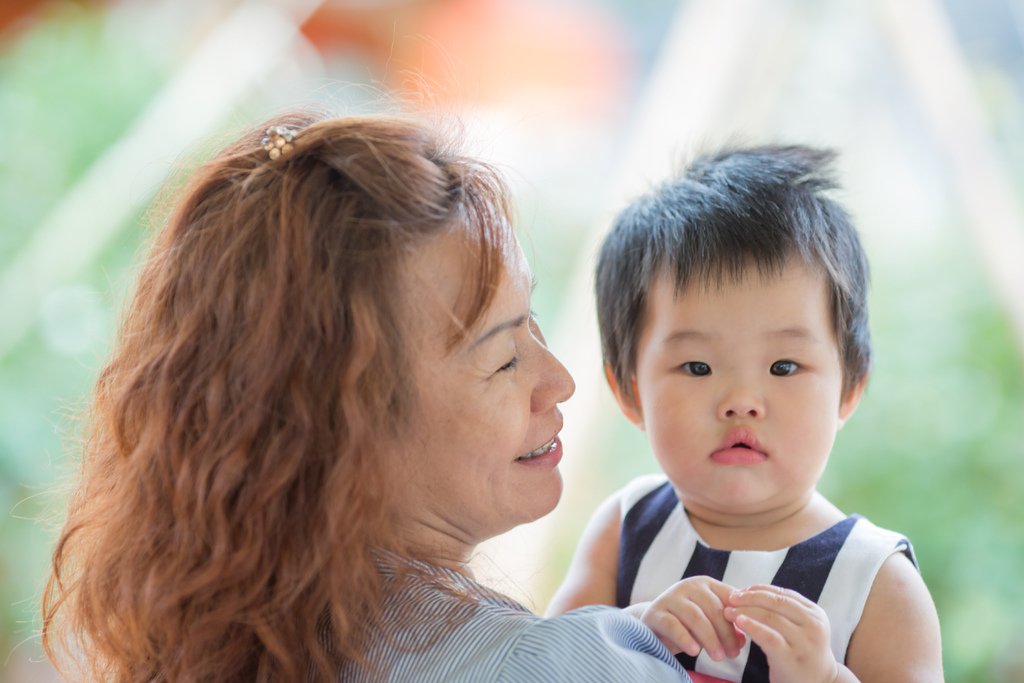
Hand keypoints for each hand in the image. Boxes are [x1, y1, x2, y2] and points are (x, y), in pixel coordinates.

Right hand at [640, 576, 744, 661]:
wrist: (654, 624)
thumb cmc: (688, 623)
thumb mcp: (709, 621)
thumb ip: (727, 626)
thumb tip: (743, 639)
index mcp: (705, 584)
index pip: (729, 597)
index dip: (741, 616)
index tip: (750, 635)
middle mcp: (688, 586)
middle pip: (714, 608)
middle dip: (726, 633)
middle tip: (733, 654)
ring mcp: (670, 597)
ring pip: (695, 617)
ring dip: (710, 639)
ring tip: (718, 657)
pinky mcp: (655, 613)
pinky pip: (673, 625)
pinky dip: (685, 638)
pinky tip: (694, 651)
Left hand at [724, 585, 839, 682]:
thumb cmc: (801, 653)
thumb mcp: (800, 628)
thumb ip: (782, 611)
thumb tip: (747, 593)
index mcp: (815, 613)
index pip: (782, 593)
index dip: (758, 589)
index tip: (740, 591)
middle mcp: (813, 625)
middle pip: (776, 602)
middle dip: (749, 598)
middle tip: (730, 599)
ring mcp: (804, 642)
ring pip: (770, 617)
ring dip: (745, 611)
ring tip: (729, 612)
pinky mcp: (792, 657)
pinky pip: (769, 637)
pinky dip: (752, 627)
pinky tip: (739, 622)